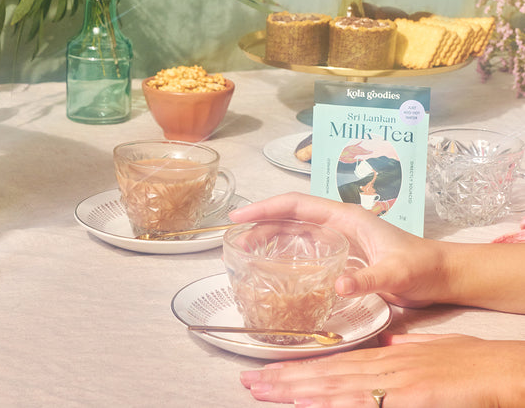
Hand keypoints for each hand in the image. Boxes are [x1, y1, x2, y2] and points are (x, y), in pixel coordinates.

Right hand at [229, 193, 444, 307]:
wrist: (440, 275)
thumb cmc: (420, 266)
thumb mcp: (395, 273)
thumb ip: (367, 278)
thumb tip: (338, 286)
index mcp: (344, 217)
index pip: (297, 205)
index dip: (267, 208)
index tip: (242, 216)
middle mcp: (336, 224)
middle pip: (290, 217)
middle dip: (261, 224)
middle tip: (235, 239)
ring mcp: (338, 238)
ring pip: (295, 233)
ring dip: (270, 238)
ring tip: (246, 251)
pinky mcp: (341, 255)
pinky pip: (305, 249)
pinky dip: (285, 252)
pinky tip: (274, 265)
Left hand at [240, 333, 524, 405]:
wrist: (507, 370)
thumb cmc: (474, 366)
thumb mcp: (434, 354)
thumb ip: (408, 351)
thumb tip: (387, 344)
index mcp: (388, 360)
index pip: (334, 366)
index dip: (299, 371)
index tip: (268, 374)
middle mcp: (385, 367)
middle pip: (327, 376)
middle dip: (285, 381)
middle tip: (248, 382)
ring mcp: (398, 382)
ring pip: (338, 387)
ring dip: (298, 390)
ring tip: (264, 390)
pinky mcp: (416, 397)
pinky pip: (371, 403)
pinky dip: (339, 404)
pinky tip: (312, 405)